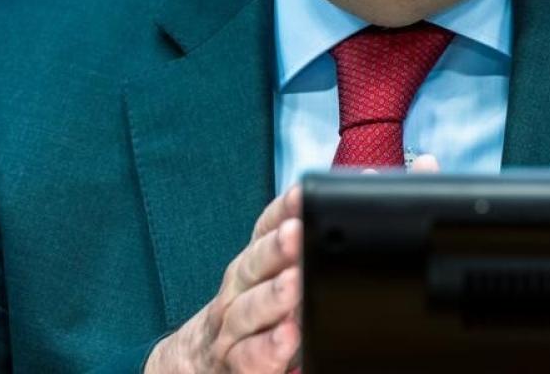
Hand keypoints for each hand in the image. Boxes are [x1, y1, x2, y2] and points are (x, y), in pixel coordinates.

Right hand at [145, 184, 302, 373]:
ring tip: (294, 284)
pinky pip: (250, 356)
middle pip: (254, 264)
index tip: (303, 194)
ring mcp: (231, 328)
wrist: (197, 360)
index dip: (284, 209)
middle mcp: (237, 289)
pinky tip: (288, 337)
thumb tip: (352, 205)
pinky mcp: (235, 365)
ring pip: (248, 309)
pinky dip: (268, 347)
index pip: (266, 228)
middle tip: (296, 233)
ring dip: (271, 296)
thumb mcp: (268, 279)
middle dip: (275, 247)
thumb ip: (301, 254)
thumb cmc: (250, 314)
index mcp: (253, 262)